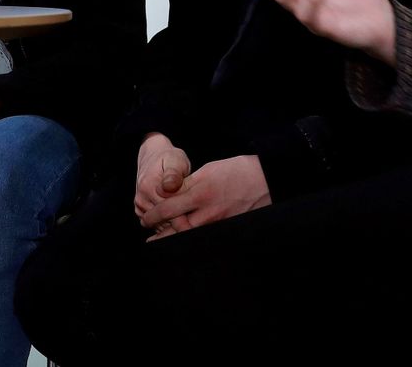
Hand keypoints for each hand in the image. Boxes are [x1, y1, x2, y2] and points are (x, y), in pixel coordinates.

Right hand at [134, 132, 191, 225]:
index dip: (183, 215)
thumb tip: (169, 186)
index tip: (194, 214)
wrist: (153, 156)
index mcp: (149, 185)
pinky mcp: (140, 209)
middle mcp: (141, 197)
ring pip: (159, 224)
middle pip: (163, 220)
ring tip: (185, 213)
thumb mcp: (176, 160)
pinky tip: (176, 215)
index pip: (168, 211)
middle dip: (179, 221)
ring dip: (172, 223)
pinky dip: (165, 222)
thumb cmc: (168, 158)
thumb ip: (174, 174)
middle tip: (193, 215)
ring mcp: (140, 204)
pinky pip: (154, 223)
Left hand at [140, 155, 270, 239]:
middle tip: (150, 237)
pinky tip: (187, 238)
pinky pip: (204, 236)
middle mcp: (207, 211)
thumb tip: (170, 192)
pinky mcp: (226, 228)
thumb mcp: (208, 169)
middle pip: (176, 228)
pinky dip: (192, 238)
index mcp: (200, 192)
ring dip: (174, 239)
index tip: (145, 218)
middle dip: (160, 233)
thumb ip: (188, 183)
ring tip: (160, 242)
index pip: (168, 208)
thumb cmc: (236, 170)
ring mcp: (218, 222)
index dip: (153, 215)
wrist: (265, 180)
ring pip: (189, 235)